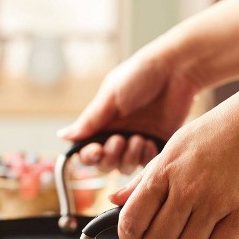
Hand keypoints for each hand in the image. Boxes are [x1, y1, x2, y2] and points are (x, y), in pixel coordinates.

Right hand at [57, 45, 199, 173]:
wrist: (175, 71)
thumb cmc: (140, 76)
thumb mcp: (110, 97)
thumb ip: (89, 121)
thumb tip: (62, 136)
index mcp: (102, 123)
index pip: (87, 151)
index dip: (89, 156)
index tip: (97, 150)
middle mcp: (117, 136)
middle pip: (105, 165)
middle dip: (111, 157)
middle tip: (120, 139)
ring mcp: (137, 143)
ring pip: (125, 168)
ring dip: (129, 157)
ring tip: (138, 138)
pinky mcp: (157, 146)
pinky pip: (146, 165)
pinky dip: (145, 157)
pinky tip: (149, 141)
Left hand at [107, 94, 238, 238]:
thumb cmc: (218, 131)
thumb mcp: (173, 147)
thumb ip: (144, 178)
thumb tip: (116, 200)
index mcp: (164, 171)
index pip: (132, 221)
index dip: (128, 237)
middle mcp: (187, 189)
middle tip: (167, 232)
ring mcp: (216, 202)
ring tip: (192, 230)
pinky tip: (213, 232)